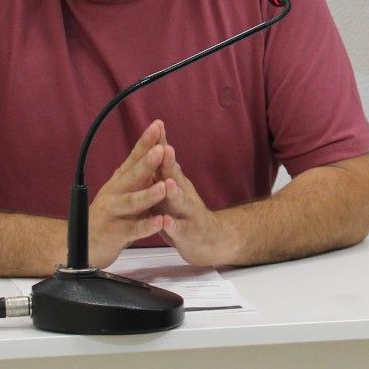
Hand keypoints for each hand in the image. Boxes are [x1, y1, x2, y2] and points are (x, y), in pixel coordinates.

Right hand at [87, 120, 174, 267]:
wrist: (83, 245)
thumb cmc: (110, 215)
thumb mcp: (123, 190)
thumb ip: (138, 173)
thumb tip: (155, 147)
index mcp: (120, 180)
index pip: (134, 157)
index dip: (145, 142)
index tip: (158, 125)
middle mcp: (115, 192)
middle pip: (133, 175)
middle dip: (148, 162)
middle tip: (162, 149)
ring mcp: (114, 213)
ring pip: (132, 202)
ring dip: (149, 194)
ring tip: (164, 186)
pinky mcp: (115, 233)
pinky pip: (133, 229)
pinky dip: (147, 226)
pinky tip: (160, 221)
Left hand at [156, 142, 232, 266]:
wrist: (212, 241)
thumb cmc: (186, 214)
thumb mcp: (175, 190)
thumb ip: (166, 172)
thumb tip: (159, 145)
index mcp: (177, 184)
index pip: (167, 161)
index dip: (162, 145)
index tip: (156, 127)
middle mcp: (185, 195)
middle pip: (175, 177)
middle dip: (169, 163)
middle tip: (163, 148)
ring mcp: (188, 214)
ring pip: (180, 202)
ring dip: (174, 192)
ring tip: (168, 183)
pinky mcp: (189, 234)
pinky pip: (180, 230)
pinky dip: (172, 226)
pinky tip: (166, 222)